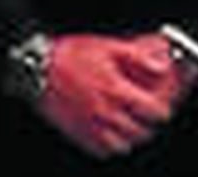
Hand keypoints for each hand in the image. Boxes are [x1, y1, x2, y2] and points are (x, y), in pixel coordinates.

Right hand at [38, 32, 196, 157]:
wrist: (36, 68)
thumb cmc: (70, 54)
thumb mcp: (106, 46)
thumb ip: (137, 56)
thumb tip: (160, 68)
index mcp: (116, 90)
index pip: (154, 112)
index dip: (161, 110)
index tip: (160, 106)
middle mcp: (107, 113)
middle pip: (142, 132)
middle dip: (148, 124)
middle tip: (145, 114)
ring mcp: (93, 127)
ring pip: (125, 145)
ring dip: (131, 136)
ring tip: (128, 123)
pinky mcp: (80, 135)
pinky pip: (104, 151)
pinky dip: (111, 144)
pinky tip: (109, 130)